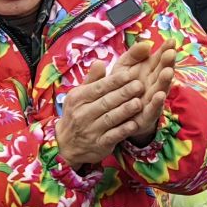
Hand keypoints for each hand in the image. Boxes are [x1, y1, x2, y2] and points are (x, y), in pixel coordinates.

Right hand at [54, 44, 152, 167]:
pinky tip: (134, 124)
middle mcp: (82, 114)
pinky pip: (112, 136)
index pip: (98, 88)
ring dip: (125, 111)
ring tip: (139, 103)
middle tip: (140, 85)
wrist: (66, 144)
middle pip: (106, 102)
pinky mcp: (99, 144)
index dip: (114, 81)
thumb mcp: (79, 95)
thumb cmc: (78, 113)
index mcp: (78, 98)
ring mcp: (90, 130)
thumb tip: (100, 62)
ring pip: (110, 118)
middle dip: (123, 93)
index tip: (129, 74)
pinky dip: (123, 130)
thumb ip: (92, 80)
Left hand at [119, 41, 177, 145]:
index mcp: (148, 71)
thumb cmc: (121, 87)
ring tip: (168, 72)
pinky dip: (156, 103)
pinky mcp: (147, 115)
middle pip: (162, 72)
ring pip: (160, 89)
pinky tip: (160, 95)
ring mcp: (152, 100)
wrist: (115, 115)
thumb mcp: (124, 67)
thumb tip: (146, 44)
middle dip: (167, 63)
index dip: (165, 50)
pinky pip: (152, 109)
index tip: (172, 40)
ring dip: (165, 81)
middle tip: (171, 53)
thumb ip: (133, 55)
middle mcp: (153, 84)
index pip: (159, 59)